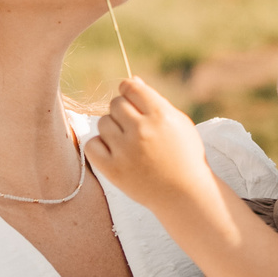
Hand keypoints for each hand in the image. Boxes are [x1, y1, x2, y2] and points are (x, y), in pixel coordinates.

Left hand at [85, 79, 214, 215]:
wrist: (185, 195)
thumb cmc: (184, 156)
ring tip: (128, 142)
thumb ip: (154, 101)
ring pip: (103, 122)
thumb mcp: (179, 124)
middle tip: (133, 126)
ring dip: (112, 129)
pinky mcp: (113, 170)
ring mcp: (126, 151)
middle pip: (115, 104)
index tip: (131, 99)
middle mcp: (142, 130)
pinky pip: (92, 145)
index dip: (128, 90)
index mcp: (161, 115)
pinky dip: (100, 146)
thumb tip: (131, 80)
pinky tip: (114, 152)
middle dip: (123, 111)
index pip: (130, 87)